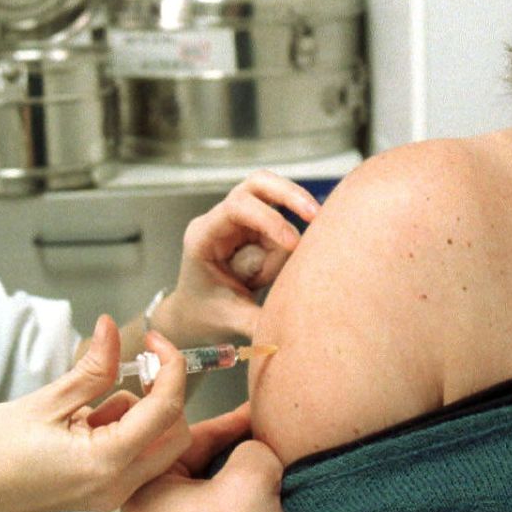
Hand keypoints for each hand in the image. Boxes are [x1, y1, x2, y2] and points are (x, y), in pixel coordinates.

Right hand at [0, 320, 192, 511]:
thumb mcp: (44, 403)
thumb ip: (91, 368)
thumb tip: (114, 329)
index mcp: (107, 462)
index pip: (166, 409)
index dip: (169, 366)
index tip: (153, 339)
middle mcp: (118, 485)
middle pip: (175, 433)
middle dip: (162, 394)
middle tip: (132, 366)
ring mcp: (110, 493)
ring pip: (155, 444)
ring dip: (136, 413)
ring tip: (80, 407)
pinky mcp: (100, 491)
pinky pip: (131, 454)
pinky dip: (119, 429)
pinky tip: (77, 424)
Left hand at [115, 419, 285, 511]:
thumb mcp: (253, 478)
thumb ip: (254, 448)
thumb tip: (253, 453)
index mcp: (142, 491)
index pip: (191, 443)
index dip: (231, 426)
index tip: (254, 419)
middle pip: (187, 482)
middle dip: (223, 470)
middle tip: (258, 462)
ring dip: (219, 511)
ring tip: (253, 509)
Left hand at [152, 171, 320, 344]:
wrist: (195, 314)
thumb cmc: (205, 314)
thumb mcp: (231, 320)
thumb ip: (261, 322)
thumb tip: (297, 327)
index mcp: (203, 236)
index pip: (237, 208)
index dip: (269, 220)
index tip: (293, 245)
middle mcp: (221, 220)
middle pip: (258, 184)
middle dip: (290, 195)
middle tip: (316, 215)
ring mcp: (240, 222)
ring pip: (278, 207)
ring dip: (287, 240)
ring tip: (269, 277)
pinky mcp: (257, 229)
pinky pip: (285, 227)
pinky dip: (289, 246)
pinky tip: (274, 272)